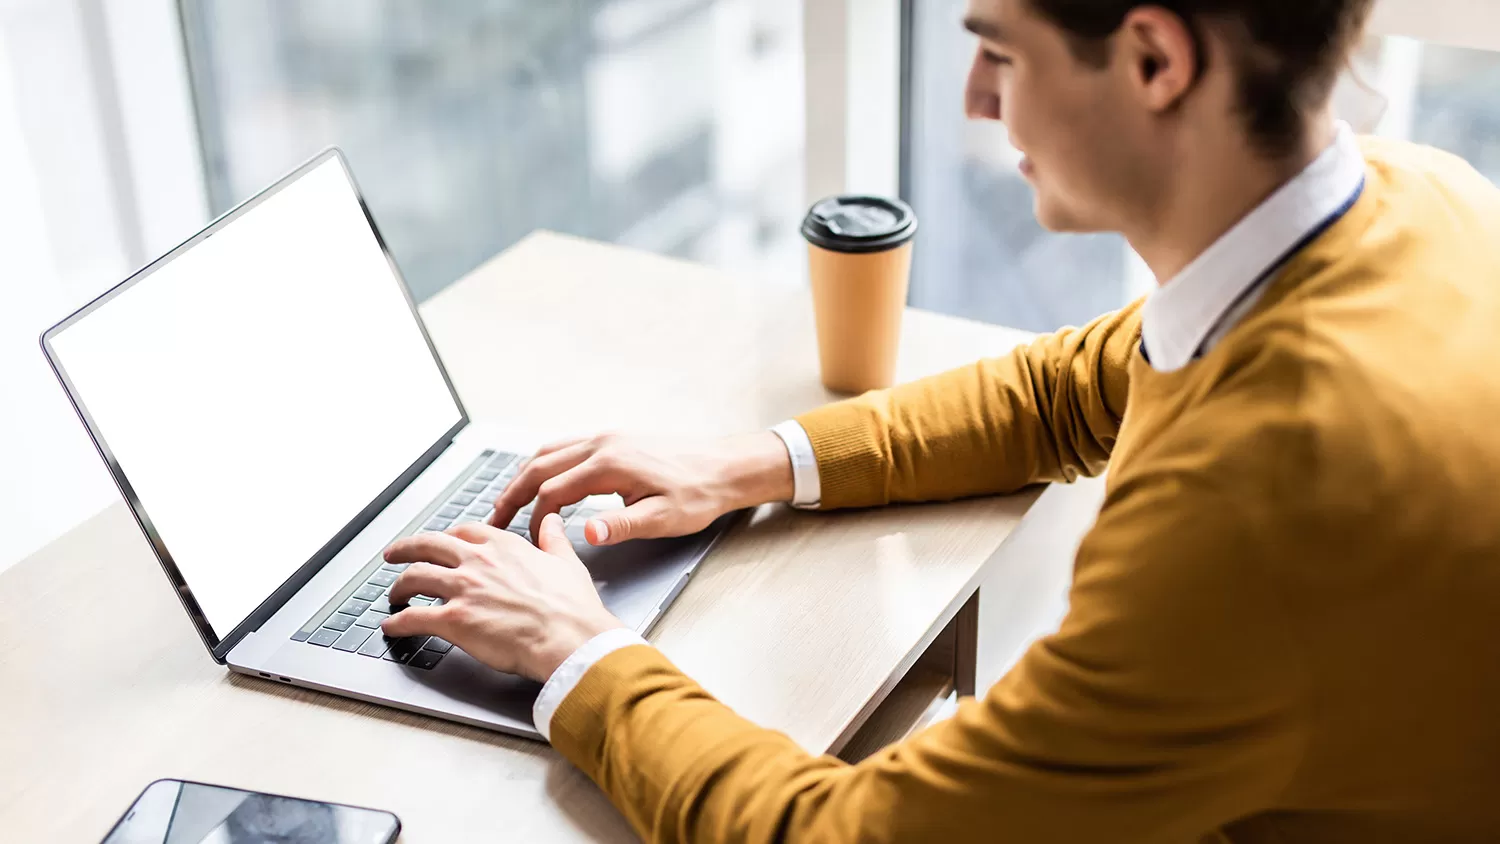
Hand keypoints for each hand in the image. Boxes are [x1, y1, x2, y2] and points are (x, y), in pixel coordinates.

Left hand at [381, 516, 623, 681]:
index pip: (463, 532)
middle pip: (427, 546)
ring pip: (414, 577)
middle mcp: (477, 562)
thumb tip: (553, 520)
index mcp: (503, 546)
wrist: (569, 637)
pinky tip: (391, 625)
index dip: (447, 537)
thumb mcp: (566, 561)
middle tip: (394, 554)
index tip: (441, 541)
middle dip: (405, 549)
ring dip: (399, 585)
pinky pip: (413, 617)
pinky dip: (397, 622)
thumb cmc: (571, 607)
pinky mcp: (453, 620)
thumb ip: (554, 538)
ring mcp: (462, 589)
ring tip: (394, 594)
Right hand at [488, 431, 794, 544]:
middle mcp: (602, 443)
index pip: (553, 490)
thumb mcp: (663, 518)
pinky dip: (544, 464)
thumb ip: (622, 525)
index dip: (534, 518)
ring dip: (524, 476)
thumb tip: (588, 534)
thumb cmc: (698, 493)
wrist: (725, 468)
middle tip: (493, 520)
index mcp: (610, 463)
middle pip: (540, 465)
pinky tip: (541, 481)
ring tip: (508, 503)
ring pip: (548, 452)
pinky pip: (565, 447)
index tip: (528, 542)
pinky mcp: (613, 440)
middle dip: (512, 493)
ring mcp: (606, 437)